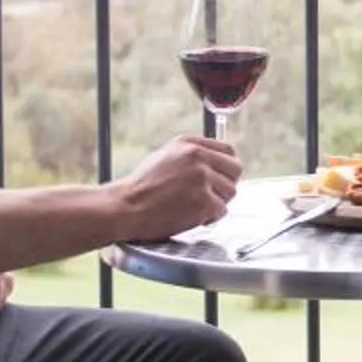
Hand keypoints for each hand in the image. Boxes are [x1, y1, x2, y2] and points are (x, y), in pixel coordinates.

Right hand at [113, 134, 243, 240]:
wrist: (127, 207)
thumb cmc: (142, 187)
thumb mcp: (166, 157)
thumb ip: (192, 156)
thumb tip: (217, 164)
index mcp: (189, 143)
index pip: (228, 150)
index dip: (226, 167)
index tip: (221, 178)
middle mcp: (198, 156)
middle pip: (235, 170)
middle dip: (226, 185)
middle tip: (212, 196)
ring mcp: (202, 178)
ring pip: (230, 191)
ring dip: (217, 203)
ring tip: (196, 207)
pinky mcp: (204, 200)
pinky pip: (221, 210)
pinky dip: (210, 217)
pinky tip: (194, 217)